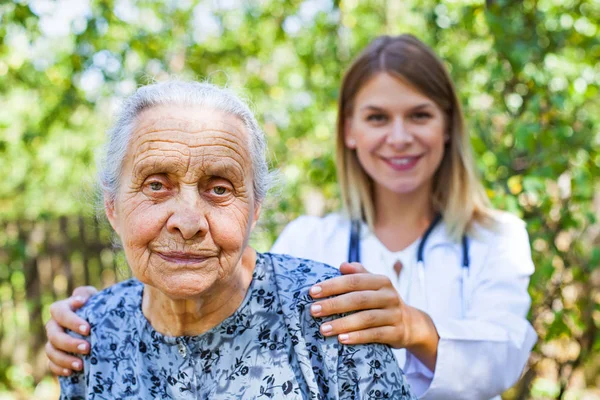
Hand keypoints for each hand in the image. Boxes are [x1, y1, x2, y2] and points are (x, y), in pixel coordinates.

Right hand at [45, 286, 96, 375]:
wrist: (96, 321)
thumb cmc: (94, 306)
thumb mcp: (93, 297)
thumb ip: (85, 294)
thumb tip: (79, 300)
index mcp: (60, 309)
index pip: (60, 313)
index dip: (72, 321)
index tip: (88, 329)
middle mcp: (53, 326)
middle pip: (54, 335)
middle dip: (70, 343)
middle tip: (87, 348)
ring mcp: (52, 341)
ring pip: (51, 352)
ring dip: (65, 359)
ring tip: (81, 365)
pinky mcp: (55, 355)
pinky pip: (51, 364)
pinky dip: (59, 369)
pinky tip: (72, 372)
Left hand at [309, 262, 438, 369]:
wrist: (410, 323)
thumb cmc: (381, 300)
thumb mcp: (373, 284)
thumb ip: (358, 273)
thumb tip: (342, 265)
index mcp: (381, 281)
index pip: (354, 281)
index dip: (332, 285)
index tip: (312, 292)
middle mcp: (389, 296)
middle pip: (358, 299)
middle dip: (333, 304)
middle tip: (313, 310)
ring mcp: (394, 315)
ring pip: (366, 319)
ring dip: (342, 324)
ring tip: (323, 329)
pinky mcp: (397, 333)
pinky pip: (375, 335)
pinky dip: (358, 337)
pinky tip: (341, 339)